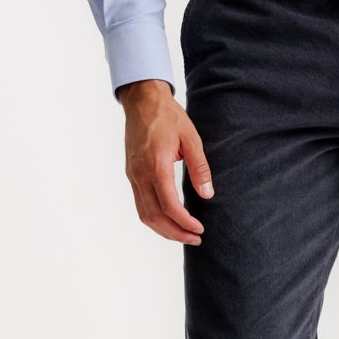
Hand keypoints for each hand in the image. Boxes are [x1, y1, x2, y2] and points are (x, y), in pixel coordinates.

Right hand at [116, 79, 213, 244]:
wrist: (142, 101)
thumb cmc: (168, 116)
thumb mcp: (191, 138)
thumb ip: (199, 168)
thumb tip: (207, 194)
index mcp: (156, 164)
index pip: (169, 205)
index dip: (184, 222)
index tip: (200, 228)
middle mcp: (140, 174)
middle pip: (154, 216)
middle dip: (175, 233)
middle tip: (195, 238)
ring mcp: (132, 175)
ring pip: (144, 214)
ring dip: (163, 229)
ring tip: (184, 235)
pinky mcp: (131, 174)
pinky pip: (140, 204)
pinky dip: (154, 218)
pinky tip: (169, 221)